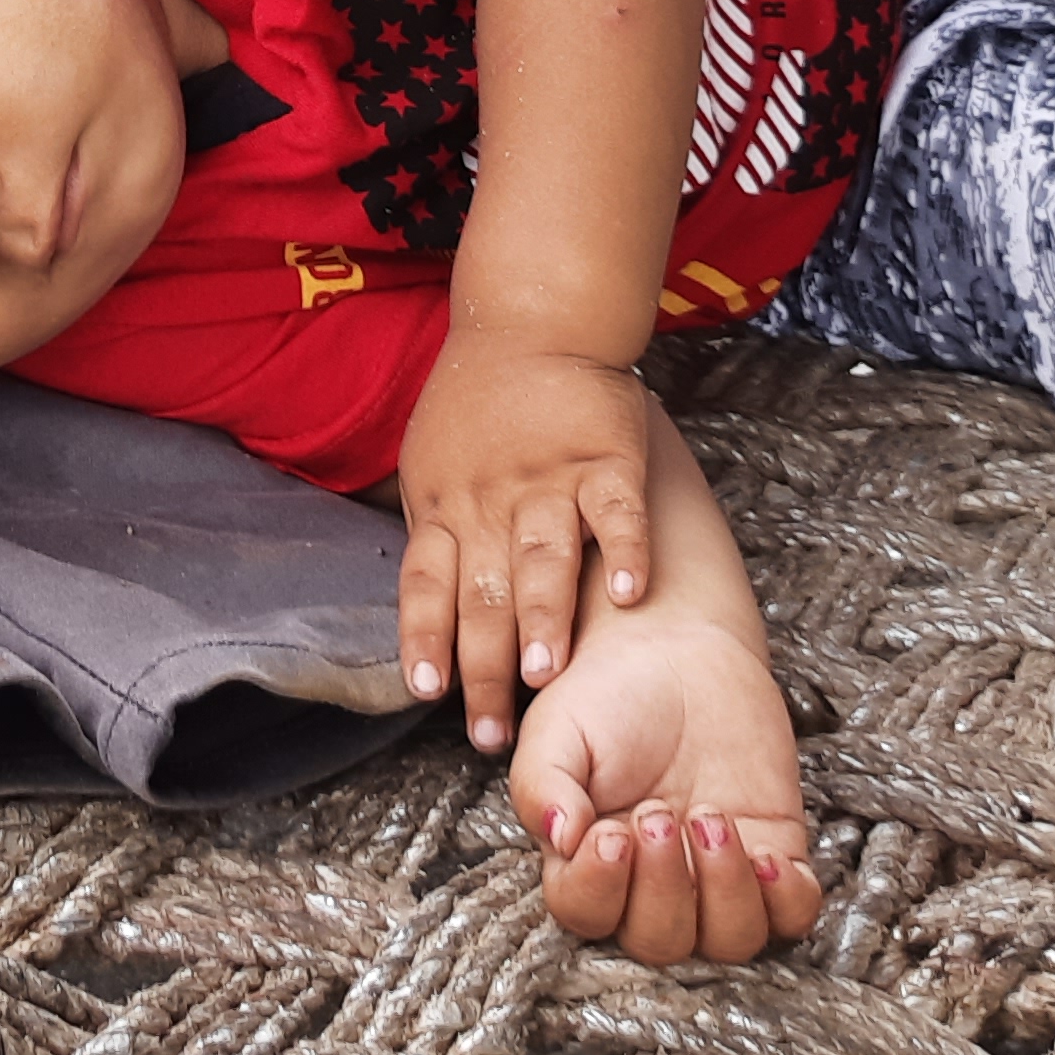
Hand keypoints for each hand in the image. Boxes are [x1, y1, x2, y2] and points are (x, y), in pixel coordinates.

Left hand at [399, 336, 658, 753]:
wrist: (533, 323)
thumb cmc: (478, 405)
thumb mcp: (429, 464)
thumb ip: (433, 534)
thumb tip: (422, 620)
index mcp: (444, 504)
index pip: (427, 584)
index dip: (425, 639)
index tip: (427, 693)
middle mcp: (491, 498)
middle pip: (485, 592)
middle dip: (486, 667)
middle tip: (493, 731)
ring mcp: (550, 478)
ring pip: (544, 558)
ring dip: (544, 619)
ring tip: (547, 679)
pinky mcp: (607, 458)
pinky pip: (619, 512)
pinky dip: (627, 554)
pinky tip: (631, 597)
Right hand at [509, 616, 818, 962]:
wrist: (676, 647)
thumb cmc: (607, 693)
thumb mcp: (557, 728)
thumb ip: (541, 784)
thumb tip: (559, 839)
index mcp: (588, 864)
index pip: (586, 915)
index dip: (599, 890)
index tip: (611, 834)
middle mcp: (651, 886)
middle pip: (660, 942)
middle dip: (663, 888)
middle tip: (660, 812)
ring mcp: (716, 877)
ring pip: (730, 941)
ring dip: (725, 894)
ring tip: (712, 819)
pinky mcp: (774, 854)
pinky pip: (792, 916)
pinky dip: (786, 900)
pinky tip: (767, 853)